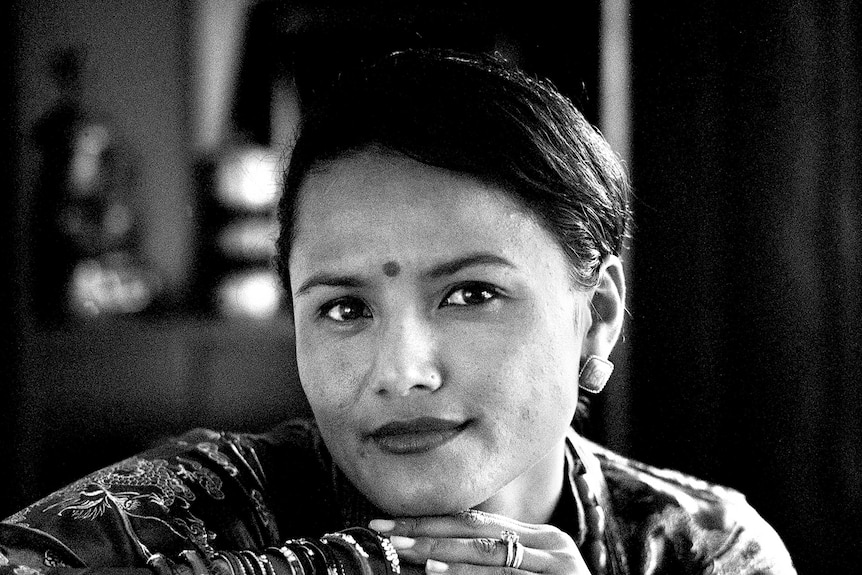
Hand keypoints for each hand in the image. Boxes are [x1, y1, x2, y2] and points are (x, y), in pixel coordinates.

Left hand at [369, 510, 590, 574]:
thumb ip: (491, 564)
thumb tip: (431, 560)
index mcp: (540, 538)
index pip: (477, 522)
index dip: (431, 521)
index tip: (389, 524)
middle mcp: (550, 545)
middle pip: (479, 531)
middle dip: (427, 531)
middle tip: (385, 532)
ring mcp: (558, 565)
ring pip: (489, 555)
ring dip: (441, 553)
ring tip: (404, 551)